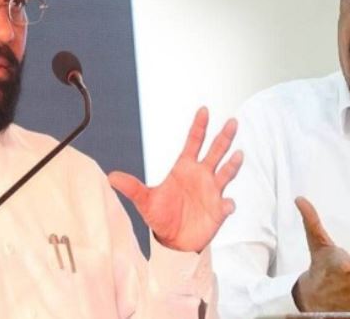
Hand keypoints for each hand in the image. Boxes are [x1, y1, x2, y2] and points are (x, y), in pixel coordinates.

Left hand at [109, 107, 242, 252]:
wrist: (174, 240)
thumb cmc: (161, 216)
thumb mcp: (145, 201)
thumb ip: (131, 188)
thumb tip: (111, 177)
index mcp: (185, 168)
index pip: (194, 142)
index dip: (199, 126)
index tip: (203, 110)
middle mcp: (202, 175)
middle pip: (216, 151)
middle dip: (224, 136)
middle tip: (232, 122)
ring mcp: (212, 191)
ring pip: (227, 172)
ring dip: (233, 164)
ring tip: (238, 155)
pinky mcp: (218, 210)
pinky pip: (227, 204)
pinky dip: (229, 204)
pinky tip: (227, 204)